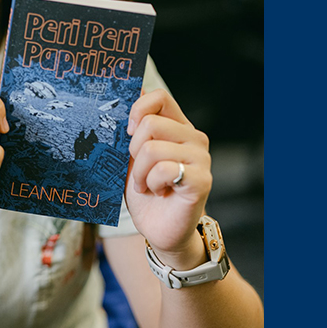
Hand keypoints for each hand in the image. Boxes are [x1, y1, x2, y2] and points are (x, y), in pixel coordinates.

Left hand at [123, 89, 211, 268]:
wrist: (159, 230)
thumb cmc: (146, 192)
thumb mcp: (132, 158)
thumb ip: (131, 131)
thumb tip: (125, 98)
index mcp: (178, 127)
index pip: (159, 97)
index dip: (137, 110)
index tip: (127, 132)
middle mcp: (193, 138)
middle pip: (150, 123)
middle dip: (133, 151)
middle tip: (139, 172)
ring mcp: (200, 158)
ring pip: (151, 148)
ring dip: (140, 173)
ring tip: (147, 185)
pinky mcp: (201, 180)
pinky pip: (163, 169)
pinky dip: (151, 183)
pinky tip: (158, 192)